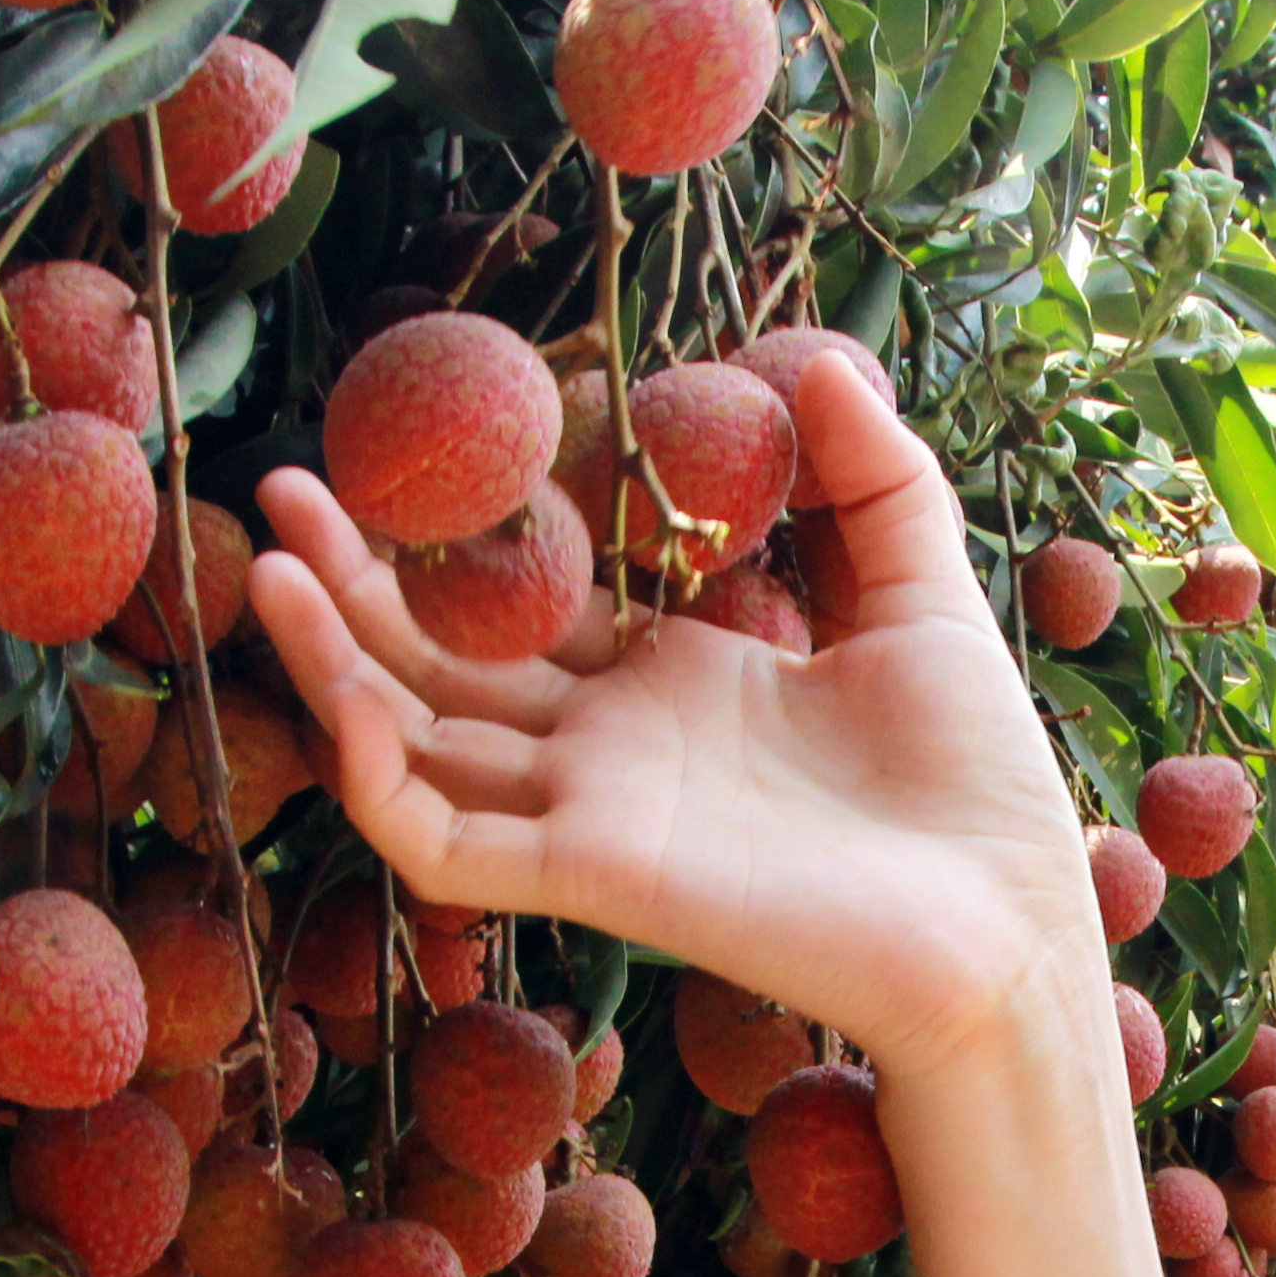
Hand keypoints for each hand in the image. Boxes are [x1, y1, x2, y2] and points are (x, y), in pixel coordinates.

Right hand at [246, 360, 1101, 1083]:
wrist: (1010, 918)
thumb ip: (873, 480)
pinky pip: (453, 849)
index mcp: (677, 686)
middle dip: (358, 584)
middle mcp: (616, 751)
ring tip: (266, 568)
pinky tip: (350, 709)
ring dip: (336, 666)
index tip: (398, 463)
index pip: (529, 612)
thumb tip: (826, 358)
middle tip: (282, 489)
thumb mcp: (925, 594)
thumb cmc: (975, 784)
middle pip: (444, 665)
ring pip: (422, 746)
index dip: (455, 544)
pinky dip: (387, 789)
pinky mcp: (599, 878)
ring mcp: (596, 816)